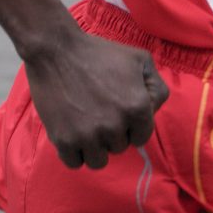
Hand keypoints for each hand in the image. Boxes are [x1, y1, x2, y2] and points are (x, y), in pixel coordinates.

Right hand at [25, 29, 168, 169]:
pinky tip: (72, 131)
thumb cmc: (98, 52)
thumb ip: (156, 87)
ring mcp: (88, 135)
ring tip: (85, 123)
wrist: (55, 48)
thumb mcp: (139, 59)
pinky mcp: (64, 140)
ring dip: (94, 146)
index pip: (142, 137)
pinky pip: (74, 163)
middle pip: (119, 147)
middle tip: (98, 109)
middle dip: (112, 132)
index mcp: (137, 107)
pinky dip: (74, 152)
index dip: (131, 124)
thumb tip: (153, 112)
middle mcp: (115, 126)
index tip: (117, 110)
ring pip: (98, 161)